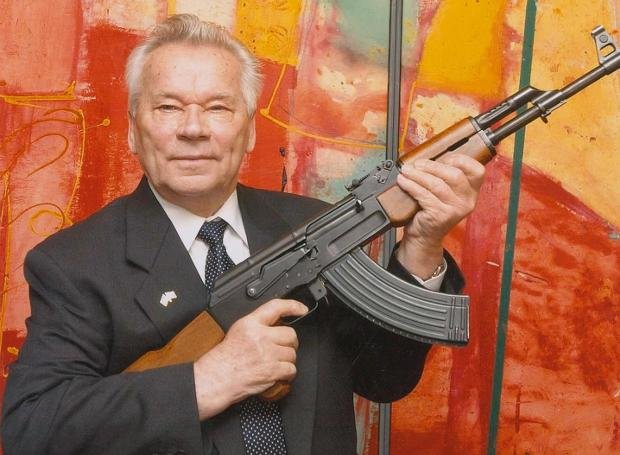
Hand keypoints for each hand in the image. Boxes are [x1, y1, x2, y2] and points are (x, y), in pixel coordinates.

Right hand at [193, 299, 306, 418]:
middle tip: (283, 348)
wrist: (217, 378)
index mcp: (251, 324)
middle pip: (290, 334)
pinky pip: (291, 369)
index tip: (301, 309)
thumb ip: (257, 325)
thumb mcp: (238, 331)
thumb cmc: (224, 359)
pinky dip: (287, 373)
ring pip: (292, 353)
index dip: (293, 306)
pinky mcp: (272, 370)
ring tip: (276, 362)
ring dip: (287, 359)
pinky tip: (279, 373)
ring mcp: (267, 353)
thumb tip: (275, 325)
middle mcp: (261, 337)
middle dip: (290, 343)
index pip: (276, 307)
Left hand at [395, 153, 484, 277]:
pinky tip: (403, 181)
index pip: (477, 171)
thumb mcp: (442, 193)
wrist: (424, 236)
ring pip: (437, 185)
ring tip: (406, 171)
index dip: (461, 159)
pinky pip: (424, 195)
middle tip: (417, 164)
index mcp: (471, 192)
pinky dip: (411, 186)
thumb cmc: (431, 211)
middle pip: (454, 175)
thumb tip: (426, 156)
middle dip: (433, 166)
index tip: (444, 157)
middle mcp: (467, 201)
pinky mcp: (441, 216)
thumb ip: (442, 176)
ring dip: (418, 175)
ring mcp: (455, 210)